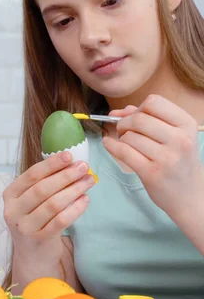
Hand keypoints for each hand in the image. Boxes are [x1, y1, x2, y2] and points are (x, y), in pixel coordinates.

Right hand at [3, 151, 94, 247]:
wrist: (32, 257)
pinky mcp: (40, 239)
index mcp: (10, 196)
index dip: (51, 164)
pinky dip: (76, 208)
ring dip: (74, 190)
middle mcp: (13, 211)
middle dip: (65, 176)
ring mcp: (25, 227)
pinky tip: (86, 200)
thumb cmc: (34, 222)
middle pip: (42, 188)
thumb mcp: (30, 203)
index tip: (69, 155)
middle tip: (84, 167)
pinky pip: (61, 220)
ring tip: (88, 181)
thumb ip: (42, 184)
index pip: (31, 175)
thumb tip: (70, 163)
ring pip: (53, 204)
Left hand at [102, 94, 203, 216]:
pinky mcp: (152, 173)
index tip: (133, 117)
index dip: (138, 108)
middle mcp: (180, 139)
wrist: (189, 195)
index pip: (154, 102)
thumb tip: (119, 112)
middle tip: (122, 130)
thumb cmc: (178, 162)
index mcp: (187, 125)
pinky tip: (108, 144)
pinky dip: (111, 146)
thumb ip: (148, 119)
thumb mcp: (174, 136)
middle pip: (138, 118)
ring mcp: (167, 157)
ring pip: (129, 136)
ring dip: (120, 137)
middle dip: (123, 123)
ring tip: (124, 143)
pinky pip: (123, 152)